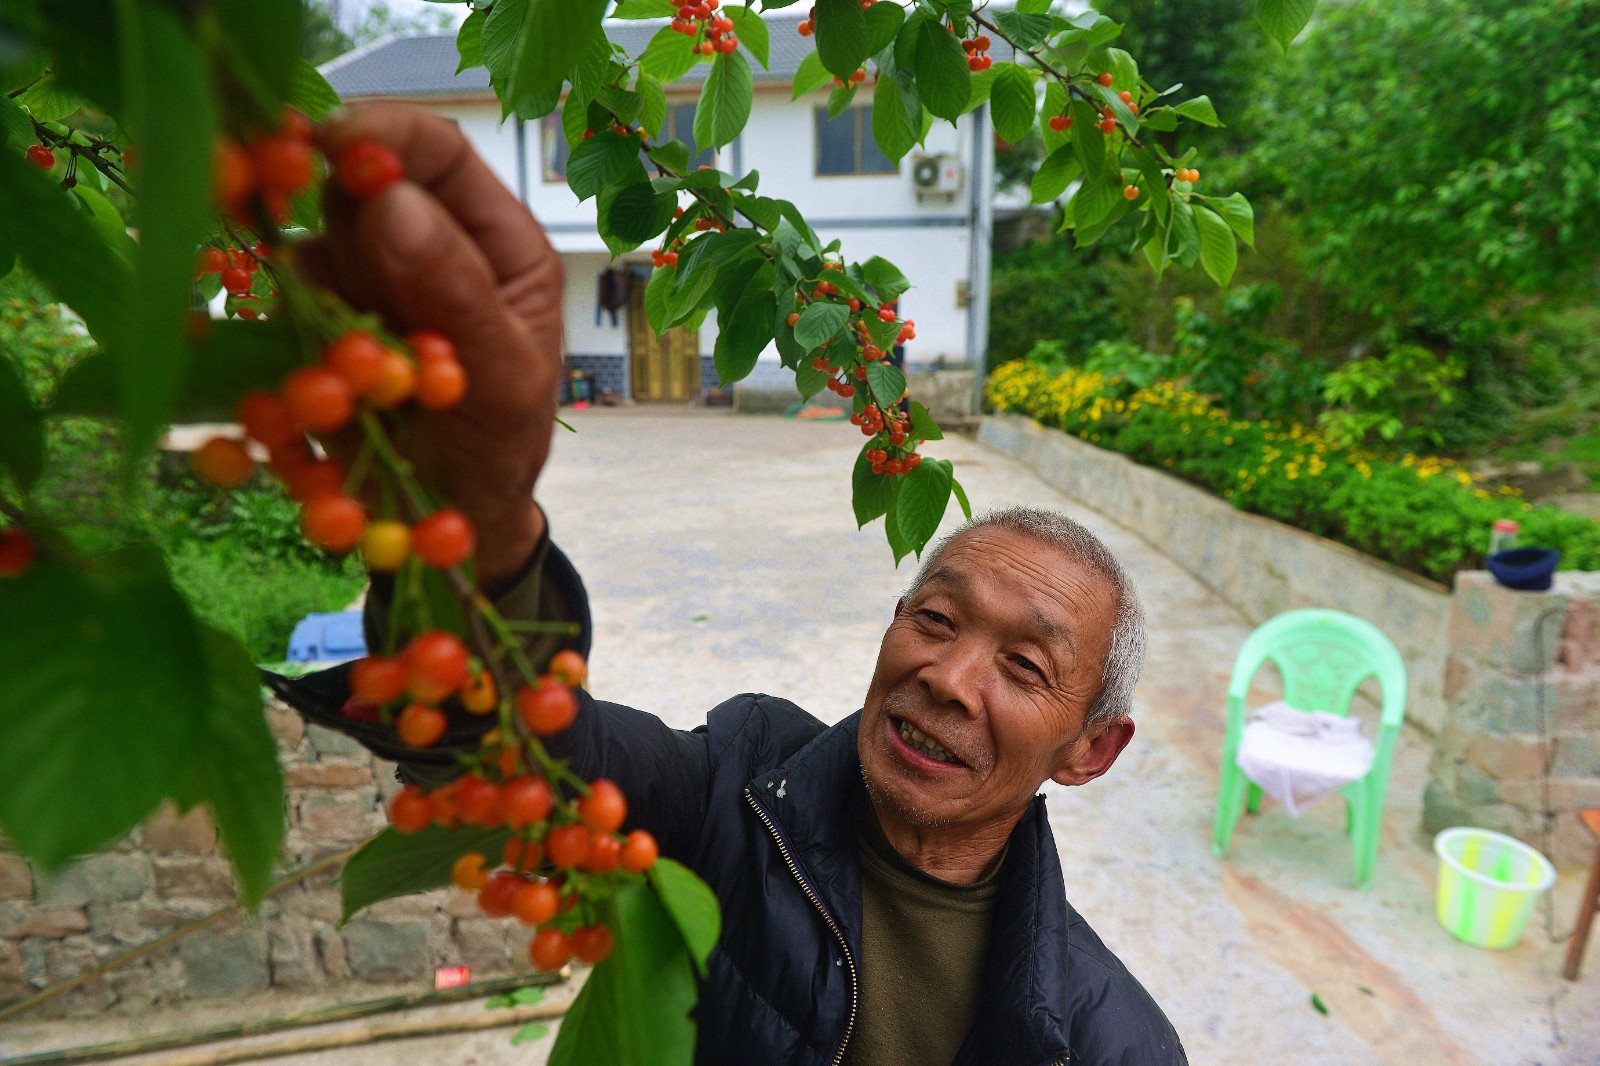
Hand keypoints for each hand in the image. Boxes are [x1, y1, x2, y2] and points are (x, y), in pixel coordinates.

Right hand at [297, 101, 562, 589]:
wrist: (455, 521)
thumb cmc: (502, 444)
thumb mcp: (504, 379)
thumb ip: (457, 293)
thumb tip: (392, 201)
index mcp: (491, 241)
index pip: (434, 151)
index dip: (379, 136)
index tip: (327, 145)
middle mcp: (422, 247)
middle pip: (353, 187)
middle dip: (324, 217)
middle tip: (315, 266)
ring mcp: (364, 286)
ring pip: (306, 248)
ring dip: (308, 302)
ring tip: (347, 382)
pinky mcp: (313, 329)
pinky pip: (275, 313)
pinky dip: (276, 343)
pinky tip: (302, 404)